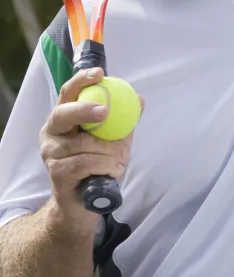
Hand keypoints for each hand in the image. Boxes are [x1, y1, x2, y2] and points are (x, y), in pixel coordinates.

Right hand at [40, 69, 138, 222]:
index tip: (101, 74)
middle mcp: (51, 134)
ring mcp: (50, 154)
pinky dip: (107, 165)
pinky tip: (114, 171)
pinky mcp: (56, 173)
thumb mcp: (115, 140)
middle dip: (85, 110)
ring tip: (119, 160)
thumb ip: (123, 121)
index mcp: (64, 120)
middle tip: (105, 111)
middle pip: (64, 114)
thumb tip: (140, 100)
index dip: (82, 81)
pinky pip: (87, 162)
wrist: (85, 202)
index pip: (68, 93)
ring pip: (84, 144)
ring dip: (110, 151)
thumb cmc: (98, 165)